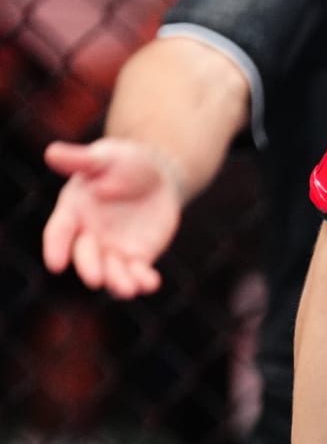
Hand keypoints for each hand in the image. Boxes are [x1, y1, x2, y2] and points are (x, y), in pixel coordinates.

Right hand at [41, 138, 181, 297]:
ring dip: (118, 282)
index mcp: (73, 211)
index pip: (59, 232)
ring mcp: (114, 248)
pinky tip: (152, 283)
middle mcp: (89, 234)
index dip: (55, 247)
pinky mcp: (138, 256)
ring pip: (112, 272)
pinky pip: (138, 273)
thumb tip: (52, 153)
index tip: (55, 264)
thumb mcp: (104, 157)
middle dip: (89, 268)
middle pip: (85, 257)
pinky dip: (144, 281)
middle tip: (95, 279)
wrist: (156, 175)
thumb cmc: (122, 162)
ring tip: (128, 289)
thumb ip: (80, 160)